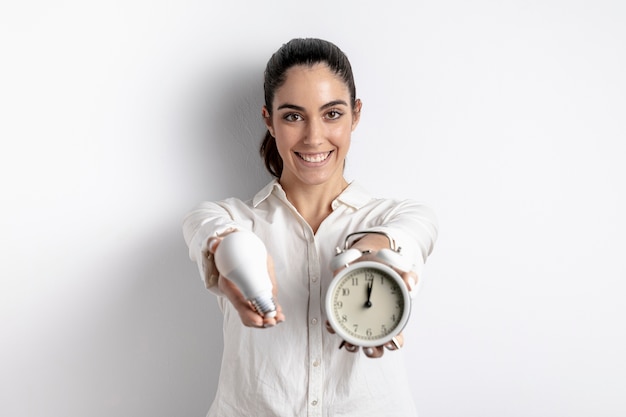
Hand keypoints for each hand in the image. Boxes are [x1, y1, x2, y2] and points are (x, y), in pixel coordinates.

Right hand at [208, 233, 284, 327]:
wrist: (232, 249)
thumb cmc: (226, 248)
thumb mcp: (220, 244)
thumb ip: (214, 243)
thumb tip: (214, 244)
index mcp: (228, 285)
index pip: (238, 303)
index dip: (248, 313)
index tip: (259, 320)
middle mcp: (237, 293)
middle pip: (248, 313)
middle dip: (260, 320)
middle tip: (273, 320)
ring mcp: (247, 295)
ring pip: (256, 312)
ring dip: (268, 318)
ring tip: (280, 318)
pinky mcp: (257, 292)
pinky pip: (263, 305)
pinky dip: (272, 311)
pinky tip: (280, 315)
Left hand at [326, 232, 416, 357]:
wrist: (365, 259)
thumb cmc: (383, 270)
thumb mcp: (397, 271)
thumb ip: (407, 277)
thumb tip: (410, 284)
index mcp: (391, 320)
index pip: (396, 339)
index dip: (394, 344)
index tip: (391, 342)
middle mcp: (374, 326)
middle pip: (375, 348)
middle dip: (373, 352)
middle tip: (369, 348)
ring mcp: (357, 323)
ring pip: (354, 343)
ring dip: (352, 346)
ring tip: (349, 342)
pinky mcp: (341, 314)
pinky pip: (336, 326)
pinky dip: (333, 327)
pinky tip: (331, 323)